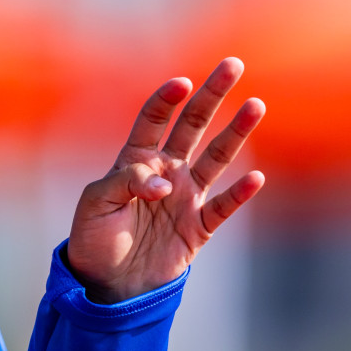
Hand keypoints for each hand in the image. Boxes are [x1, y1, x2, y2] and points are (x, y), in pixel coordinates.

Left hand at [66, 57, 264, 303]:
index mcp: (135, 161)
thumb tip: (165, 184)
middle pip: (193, 126)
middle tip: (234, 65)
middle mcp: (166, 172)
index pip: (154, 120)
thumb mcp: (96, 204)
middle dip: (212, 96)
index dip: (167, 100)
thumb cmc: (94, 239)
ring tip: (255, 105)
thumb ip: (126, 182)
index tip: (182, 83)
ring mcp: (185, 198)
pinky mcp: (199, 228)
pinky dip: (239, 194)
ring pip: (216, 158)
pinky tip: (255, 177)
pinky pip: (224, 207)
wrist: (107, 285)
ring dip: (236, 133)